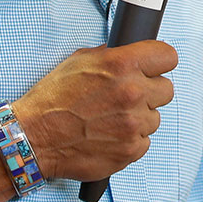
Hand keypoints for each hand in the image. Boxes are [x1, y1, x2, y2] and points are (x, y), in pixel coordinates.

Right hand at [12, 39, 178, 180]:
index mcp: (123, 64)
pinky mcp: (131, 149)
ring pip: (155, 117)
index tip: (153, 68)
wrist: (34, 138)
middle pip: (166, 89)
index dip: (160, 62)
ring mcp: (134, 124)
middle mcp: (132, 93)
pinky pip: (145, 140)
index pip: (168, 57)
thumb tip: (133, 52)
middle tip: (126, 97)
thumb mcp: (79, 61)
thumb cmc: (54, 98)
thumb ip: (112, 54)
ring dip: (139, 117)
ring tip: (110, 119)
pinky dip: (130, 139)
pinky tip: (108, 135)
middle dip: (149, 92)